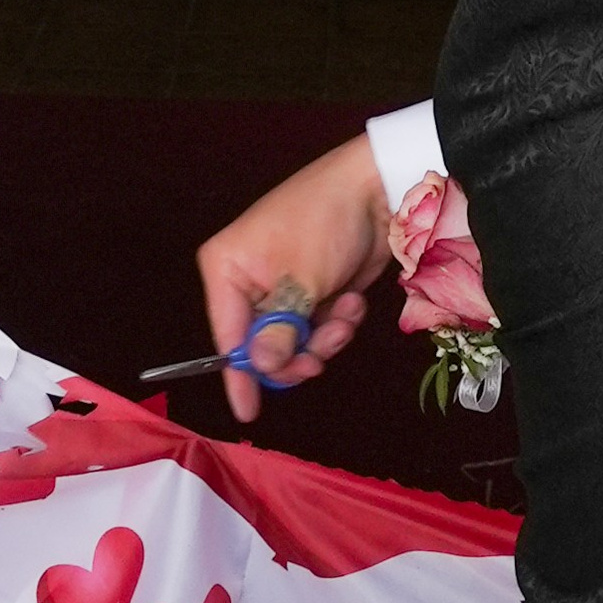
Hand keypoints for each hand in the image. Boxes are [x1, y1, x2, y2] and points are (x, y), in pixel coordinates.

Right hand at [195, 135, 393, 425]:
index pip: (227, 336)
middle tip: (321, 356)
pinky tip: (351, 301)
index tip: (249, 413)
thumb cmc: (325, 224)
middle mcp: (246, 280)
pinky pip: (317, 327)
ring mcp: (281, 286)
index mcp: (226, 269)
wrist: (376, 189)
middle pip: (263, 346)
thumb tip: (260, 368)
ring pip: (295, 341)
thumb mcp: (301, 283)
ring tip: (345, 314)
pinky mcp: (311, 290)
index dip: (239, 377)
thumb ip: (279, 332)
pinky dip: (337, 321)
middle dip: (298, 352)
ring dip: (325, 337)